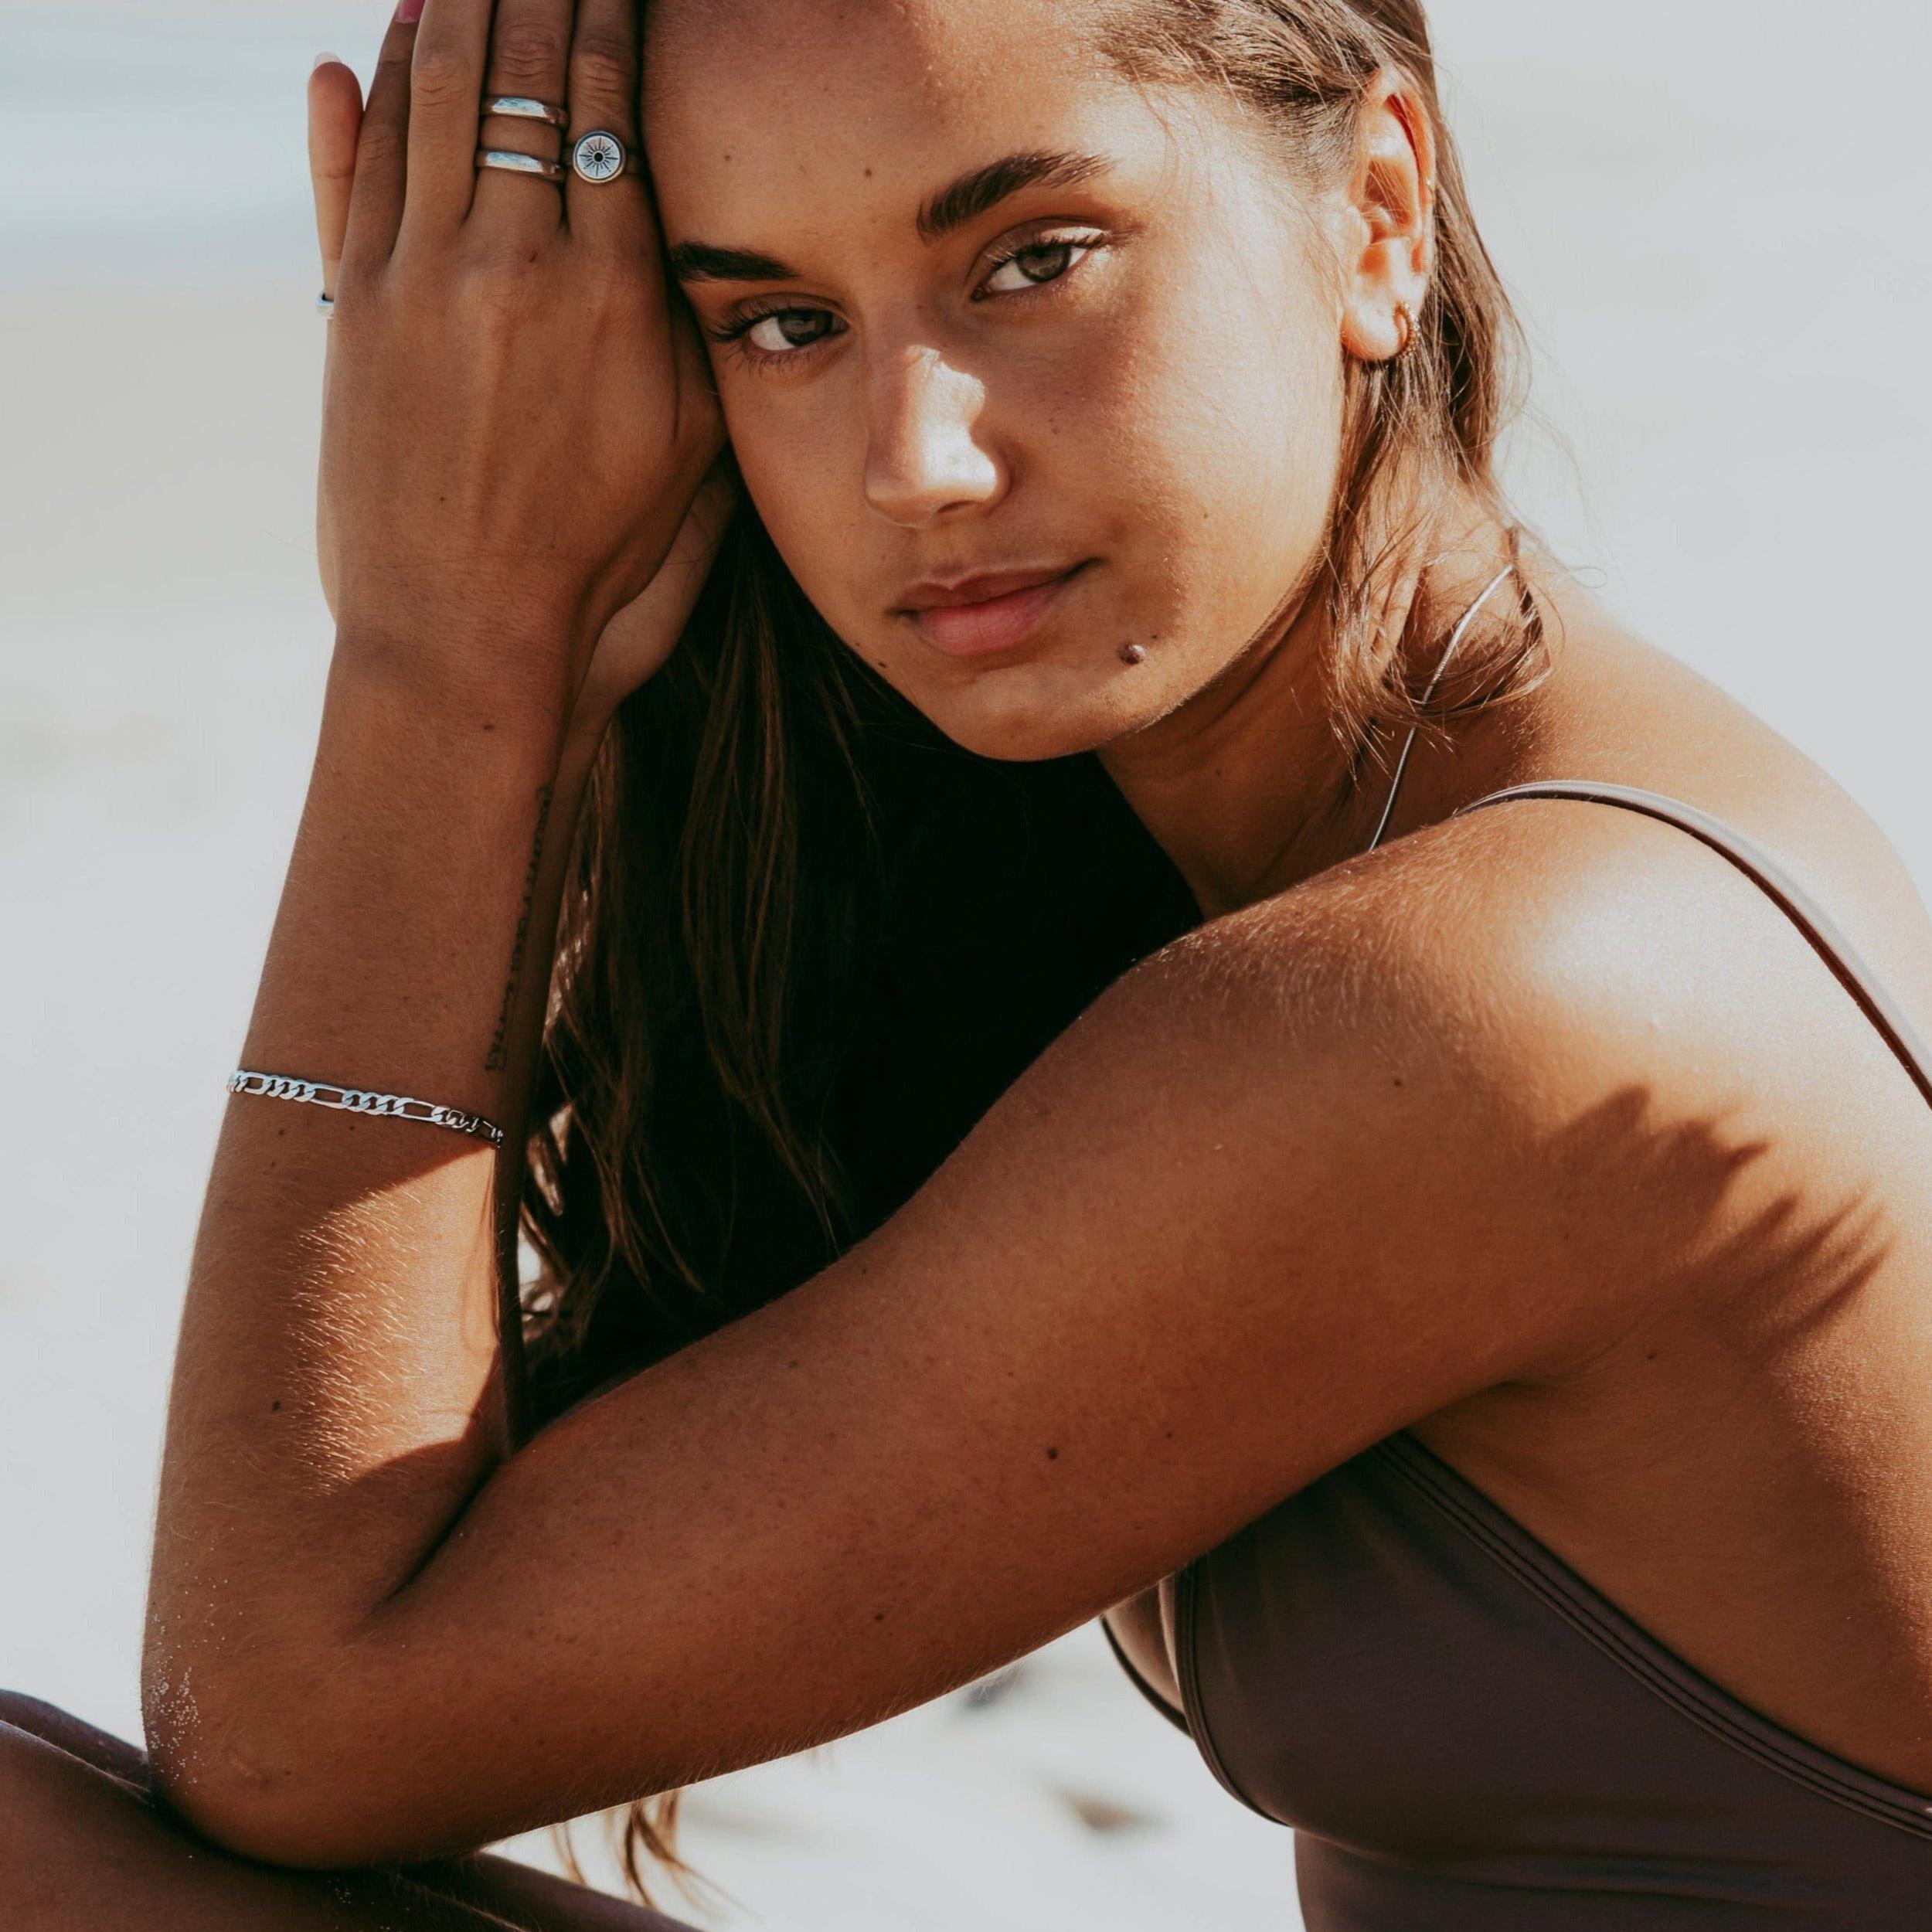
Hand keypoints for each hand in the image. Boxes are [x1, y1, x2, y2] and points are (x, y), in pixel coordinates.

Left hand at [307, 0, 725, 716]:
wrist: (472, 642)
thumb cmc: (605, 562)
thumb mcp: (692, 444)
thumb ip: (690, 316)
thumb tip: (681, 206)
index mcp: (617, 291)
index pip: (610, 101)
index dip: (613, 16)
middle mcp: (515, 261)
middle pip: (520, 69)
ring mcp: (421, 278)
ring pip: (431, 94)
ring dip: (450, 9)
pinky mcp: (350, 310)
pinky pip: (355, 169)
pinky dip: (361, 96)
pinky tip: (365, 47)